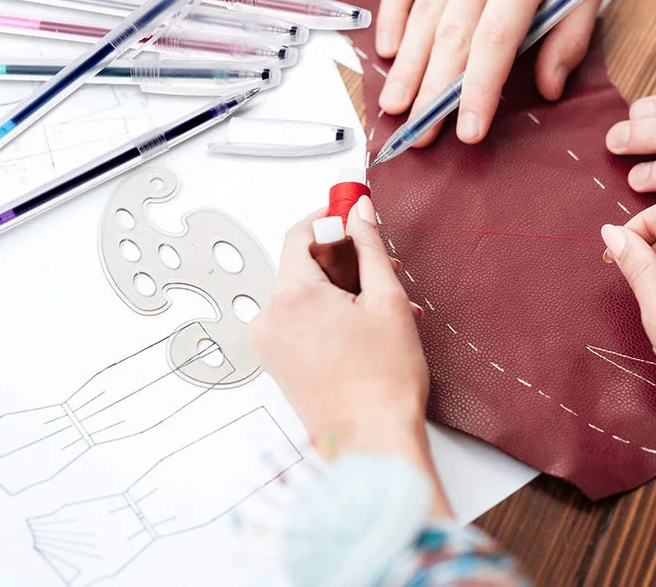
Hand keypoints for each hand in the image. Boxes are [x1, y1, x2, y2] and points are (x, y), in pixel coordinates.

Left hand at [250, 197, 435, 471]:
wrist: (374, 444)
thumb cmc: (385, 381)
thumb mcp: (386, 299)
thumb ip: (369, 245)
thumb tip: (358, 210)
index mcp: (292, 295)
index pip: (300, 233)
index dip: (329, 218)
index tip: (353, 215)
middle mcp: (270, 317)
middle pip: (302, 263)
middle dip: (343, 258)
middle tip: (383, 266)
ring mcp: (269, 344)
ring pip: (303, 293)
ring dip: (341, 288)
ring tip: (383, 304)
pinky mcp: (276, 364)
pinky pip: (298, 321)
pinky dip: (327, 313)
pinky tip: (364, 325)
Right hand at [375, 0, 608, 145]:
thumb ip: (570, 36)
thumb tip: (548, 91)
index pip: (495, 42)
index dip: (477, 91)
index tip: (467, 133)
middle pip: (450, 35)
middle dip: (432, 91)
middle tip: (418, 135)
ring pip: (422, 12)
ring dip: (406, 64)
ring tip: (393, 105)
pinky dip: (393, 15)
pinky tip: (388, 51)